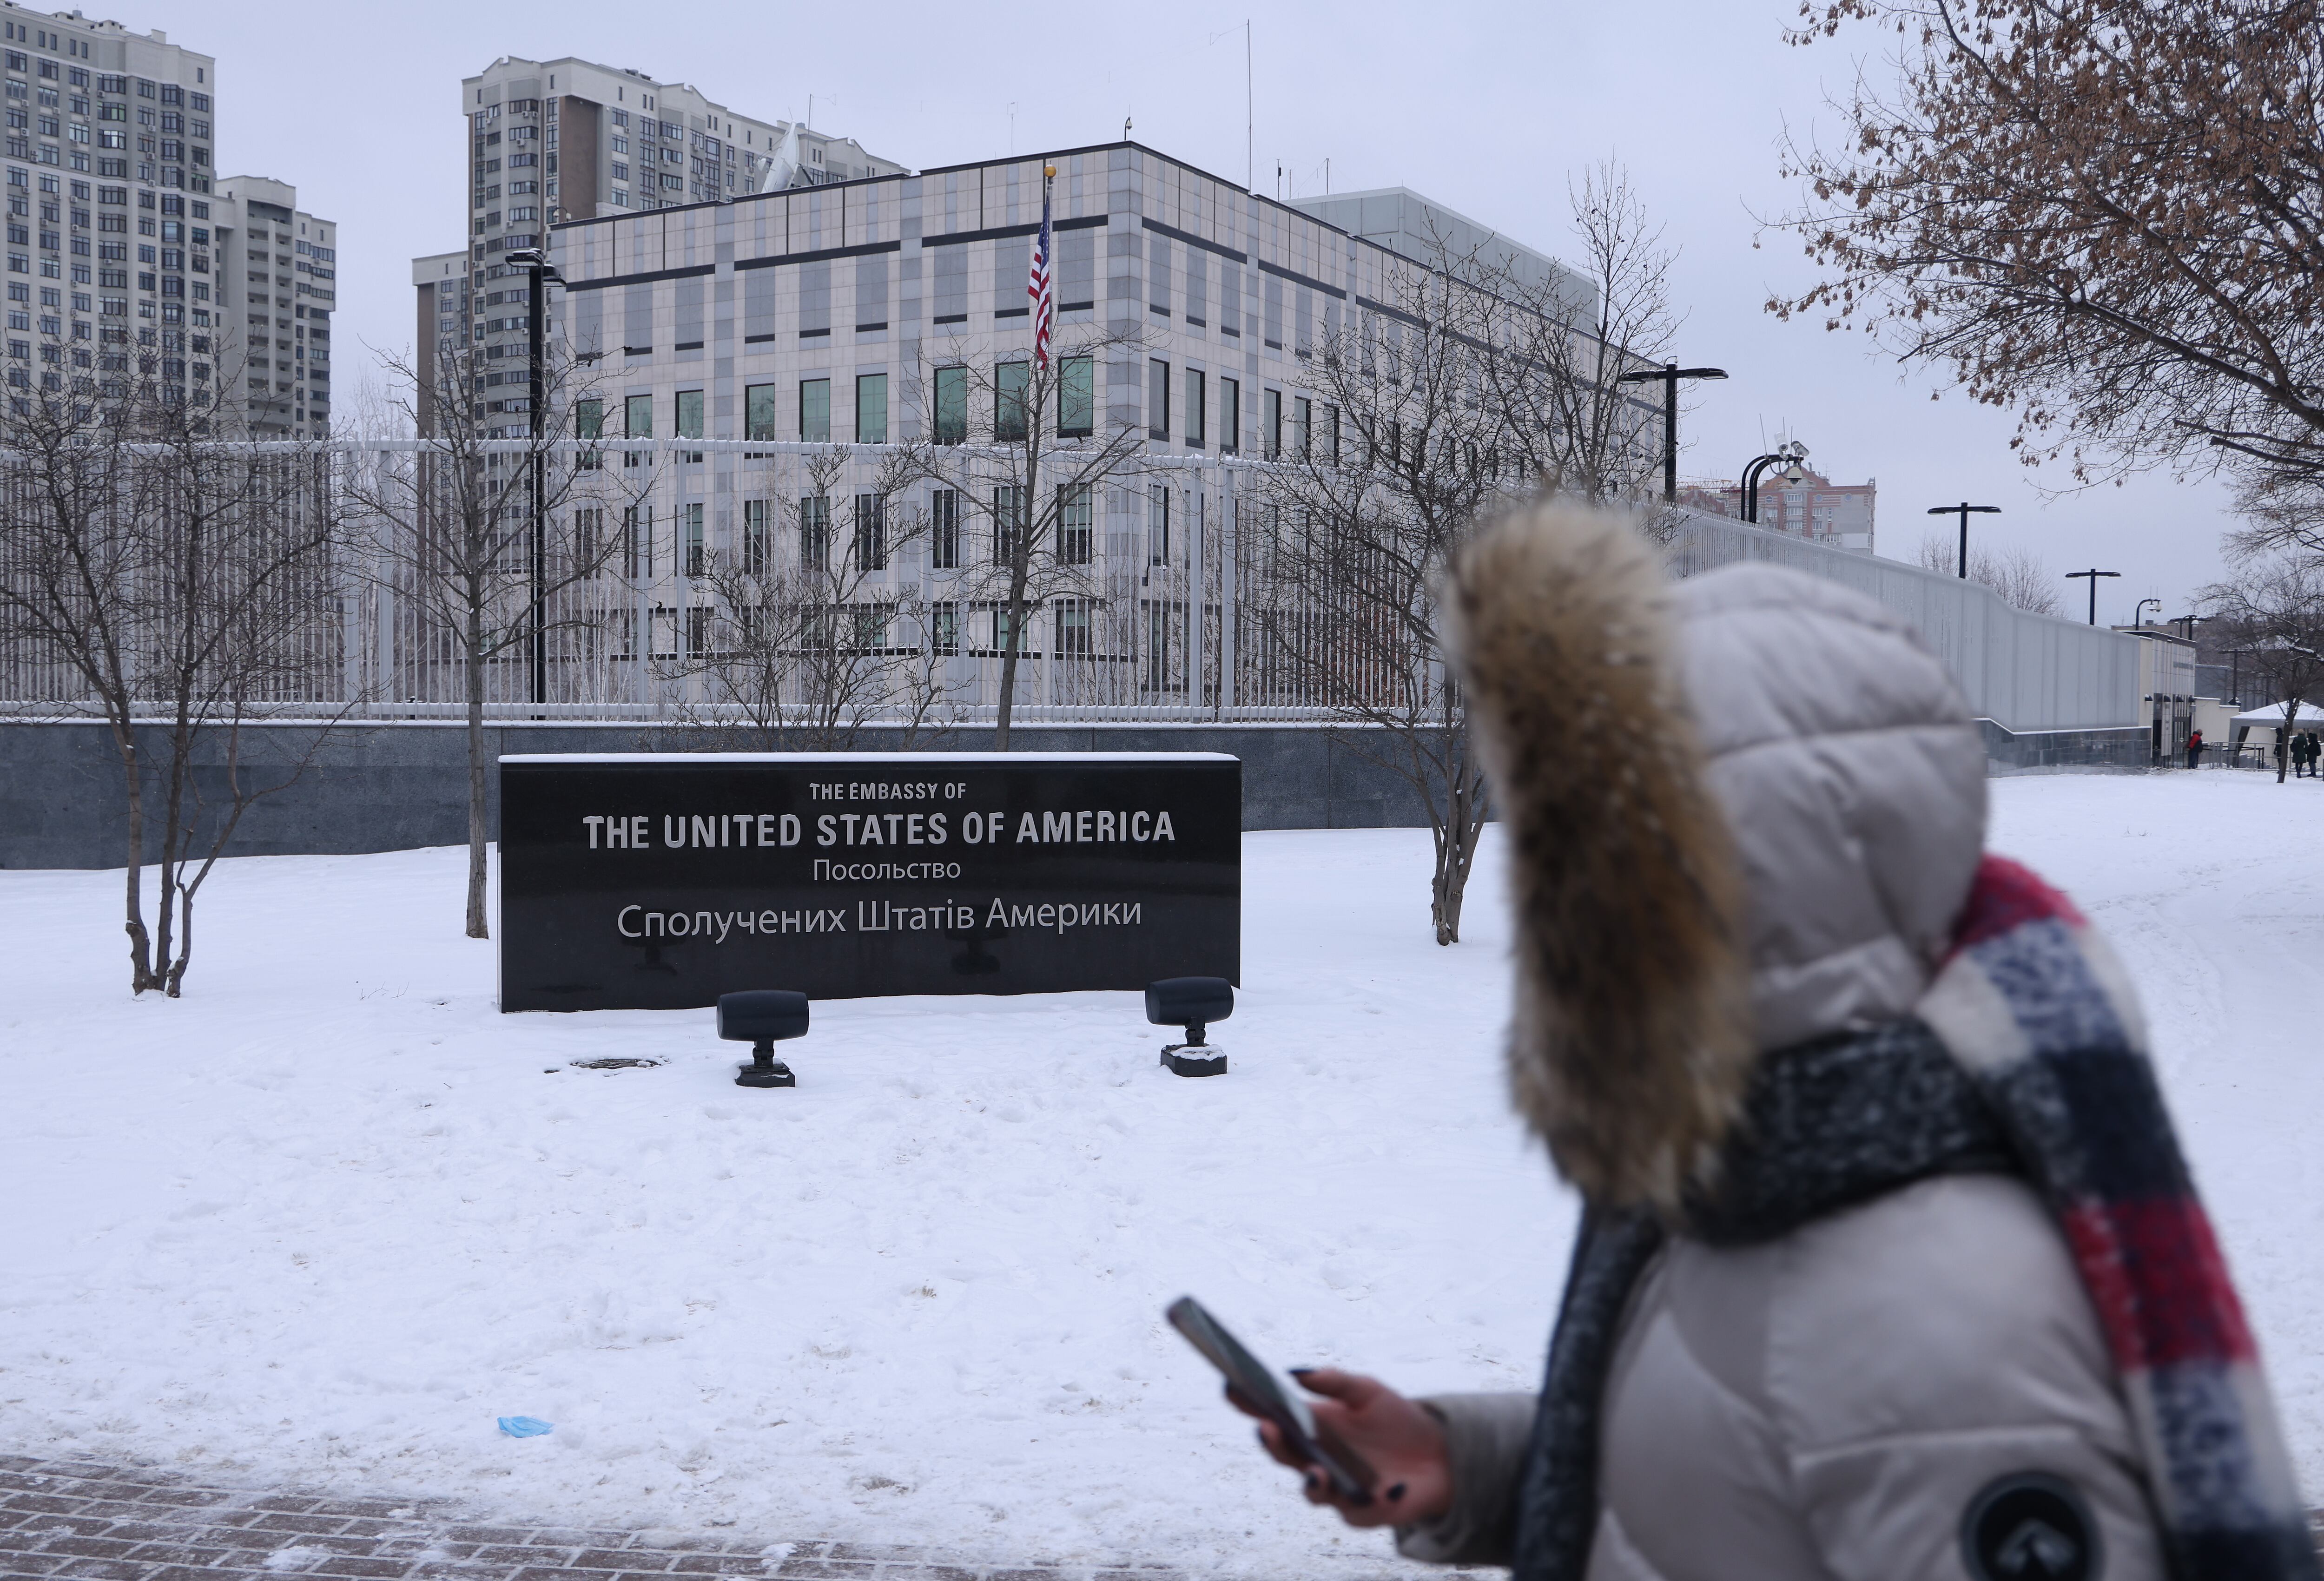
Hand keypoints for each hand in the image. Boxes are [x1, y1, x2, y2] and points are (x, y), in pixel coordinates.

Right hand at [1228, 1368, 1452, 1527]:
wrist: (1438, 1454)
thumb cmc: (1396, 1420)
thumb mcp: (1367, 1391)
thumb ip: (1334, 1381)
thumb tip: (1295, 1373)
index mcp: (1312, 1427)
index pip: (1272, 1417)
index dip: (1248, 1405)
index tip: (1230, 1388)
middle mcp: (1316, 1460)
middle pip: (1285, 1456)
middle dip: (1273, 1444)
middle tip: (1266, 1427)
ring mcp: (1337, 1488)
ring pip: (1314, 1492)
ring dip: (1313, 1483)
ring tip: (1318, 1472)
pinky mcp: (1363, 1512)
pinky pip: (1361, 1511)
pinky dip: (1374, 1501)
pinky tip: (1390, 1489)